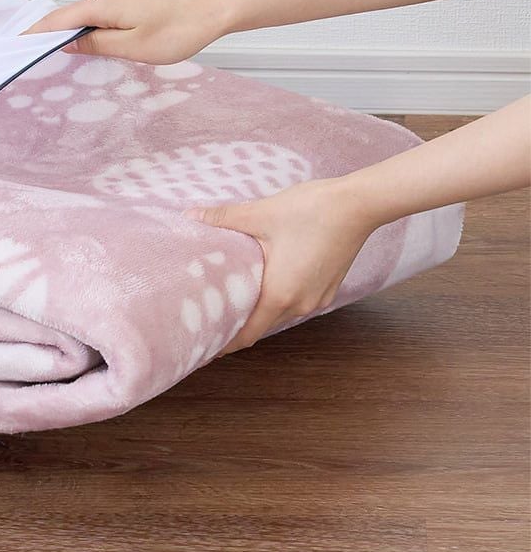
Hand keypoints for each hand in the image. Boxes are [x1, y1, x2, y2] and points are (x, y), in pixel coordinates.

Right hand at [22, 0, 233, 63]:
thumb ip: (96, 45)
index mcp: (104, 3)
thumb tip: (68, 44)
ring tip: (66, 56)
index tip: (16, 45)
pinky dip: (94, 26)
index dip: (37, 34)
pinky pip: (103, 10)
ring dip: (78, 33)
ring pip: (89, 14)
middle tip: (36, 59)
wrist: (215, 7)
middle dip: (54, 35)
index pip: (59, 20)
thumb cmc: (179, 30)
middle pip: (72, 16)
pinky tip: (96, 42)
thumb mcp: (133, 48)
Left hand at [187, 178, 379, 353]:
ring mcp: (318, 298)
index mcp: (280, 294)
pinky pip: (297, 302)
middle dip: (238, 326)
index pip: (247, 334)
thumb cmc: (310, 210)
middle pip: (262, 325)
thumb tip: (191, 215)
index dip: (225, 344)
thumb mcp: (260, 214)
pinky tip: (265, 283)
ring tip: (234, 303)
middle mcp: (300, 304)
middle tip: (211, 321)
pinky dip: (279, 299)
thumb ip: (223, 218)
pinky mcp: (329, 287)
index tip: (205, 347)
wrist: (358, 204)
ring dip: (260, 312)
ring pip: (280, 314)